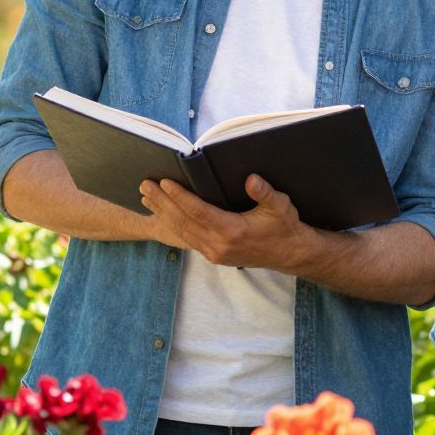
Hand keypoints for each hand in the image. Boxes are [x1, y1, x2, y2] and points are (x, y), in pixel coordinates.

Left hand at [138, 175, 318, 271]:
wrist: (289, 254)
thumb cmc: (285, 227)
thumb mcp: (281, 206)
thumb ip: (265, 193)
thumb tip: (251, 179)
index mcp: (233, 231)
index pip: (198, 211)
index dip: (180, 196)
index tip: (165, 182)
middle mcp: (219, 245)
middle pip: (183, 221)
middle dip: (162, 202)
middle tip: (145, 185)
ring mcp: (214, 253)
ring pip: (181, 231)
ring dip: (162, 213)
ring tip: (146, 197)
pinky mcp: (213, 255)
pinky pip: (187, 238)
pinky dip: (172, 225)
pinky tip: (162, 214)